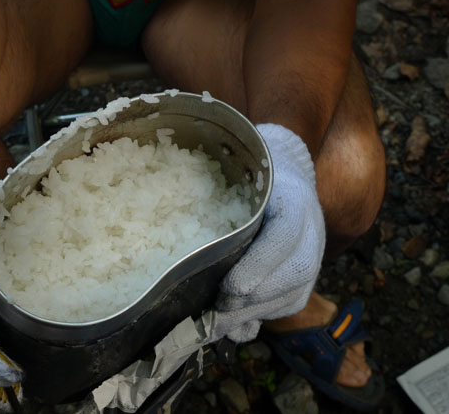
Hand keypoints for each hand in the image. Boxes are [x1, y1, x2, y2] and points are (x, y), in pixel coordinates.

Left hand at [212, 124, 325, 342]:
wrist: (281, 180)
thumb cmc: (246, 182)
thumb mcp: (231, 184)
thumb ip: (217, 210)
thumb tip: (192, 255)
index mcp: (292, 198)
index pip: (284, 236)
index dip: (259, 266)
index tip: (229, 287)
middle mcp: (311, 229)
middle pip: (293, 273)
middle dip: (252, 300)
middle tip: (216, 312)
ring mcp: (314, 255)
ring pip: (294, 295)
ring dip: (254, 314)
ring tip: (220, 322)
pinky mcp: (308, 276)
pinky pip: (292, 304)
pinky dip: (262, 318)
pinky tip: (237, 324)